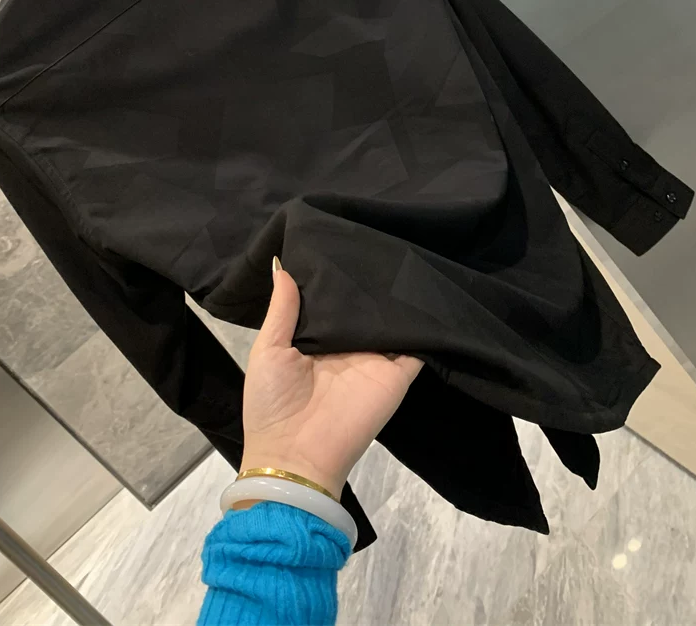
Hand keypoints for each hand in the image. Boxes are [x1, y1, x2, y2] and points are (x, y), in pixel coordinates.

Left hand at [239, 258, 422, 499]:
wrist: (295, 455)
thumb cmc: (272, 403)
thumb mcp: (268, 350)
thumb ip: (282, 310)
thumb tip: (283, 266)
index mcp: (318, 339)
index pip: (335, 301)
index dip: (340, 276)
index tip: (347, 240)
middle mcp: (350, 346)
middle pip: (366, 308)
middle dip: (371, 281)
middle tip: (381, 240)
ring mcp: (376, 359)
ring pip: (393, 321)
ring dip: (398, 298)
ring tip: (405, 256)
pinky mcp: (397, 374)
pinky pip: (417, 345)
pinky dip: (425, 325)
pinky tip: (426, 294)